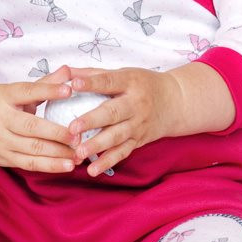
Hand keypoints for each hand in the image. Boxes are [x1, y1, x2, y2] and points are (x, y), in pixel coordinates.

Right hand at [0, 64, 81, 172]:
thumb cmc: (4, 106)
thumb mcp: (19, 91)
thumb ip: (45, 83)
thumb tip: (69, 70)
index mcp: (3, 95)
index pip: (28, 91)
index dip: (49, 90)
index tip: (69, 90)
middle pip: (31, 126)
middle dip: (57, 132)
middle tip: (79, 135)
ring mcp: (0, 140)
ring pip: (33, 148)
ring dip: (59, 152)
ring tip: (79, 152)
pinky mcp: (4, 158)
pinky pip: (30, 164)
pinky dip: (51, 166)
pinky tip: (68, 165)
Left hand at [64, 67, 181, 176]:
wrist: (175, 102)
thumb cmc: (143, 84)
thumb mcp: (124, 73)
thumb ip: (94, 73)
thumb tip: (65, 71)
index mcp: (130, 83)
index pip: (109, 81)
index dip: (92, 83)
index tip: (75, 84)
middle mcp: (135, 104)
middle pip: (113, 113)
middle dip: (92, 120)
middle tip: (72, 128)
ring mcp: (138, 124)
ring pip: (117, 136)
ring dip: (97, 145)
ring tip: (78, 152)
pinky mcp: (139, 140)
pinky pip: (122, 153)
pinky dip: (108, 162)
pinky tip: (92, 170)